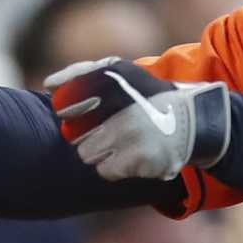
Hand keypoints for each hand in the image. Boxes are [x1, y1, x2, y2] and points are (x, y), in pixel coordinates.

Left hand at [45, 57, 230, 181]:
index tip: (72, 113)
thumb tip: (49, 85)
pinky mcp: (141, 162)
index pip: (67, 105)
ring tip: (122, 142)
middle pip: (76, 138)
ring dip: (99, 152)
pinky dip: (115, 166)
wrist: (193, 120)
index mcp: (114, 87)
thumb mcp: (120, 71)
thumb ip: (82, 73)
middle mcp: (122, 113)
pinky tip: (133, 154)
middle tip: (108, 130)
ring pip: (88, 156)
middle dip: (85, 136)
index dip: (67, 111)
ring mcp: (132, 139)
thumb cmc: (147, 95)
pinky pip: (107, 171)